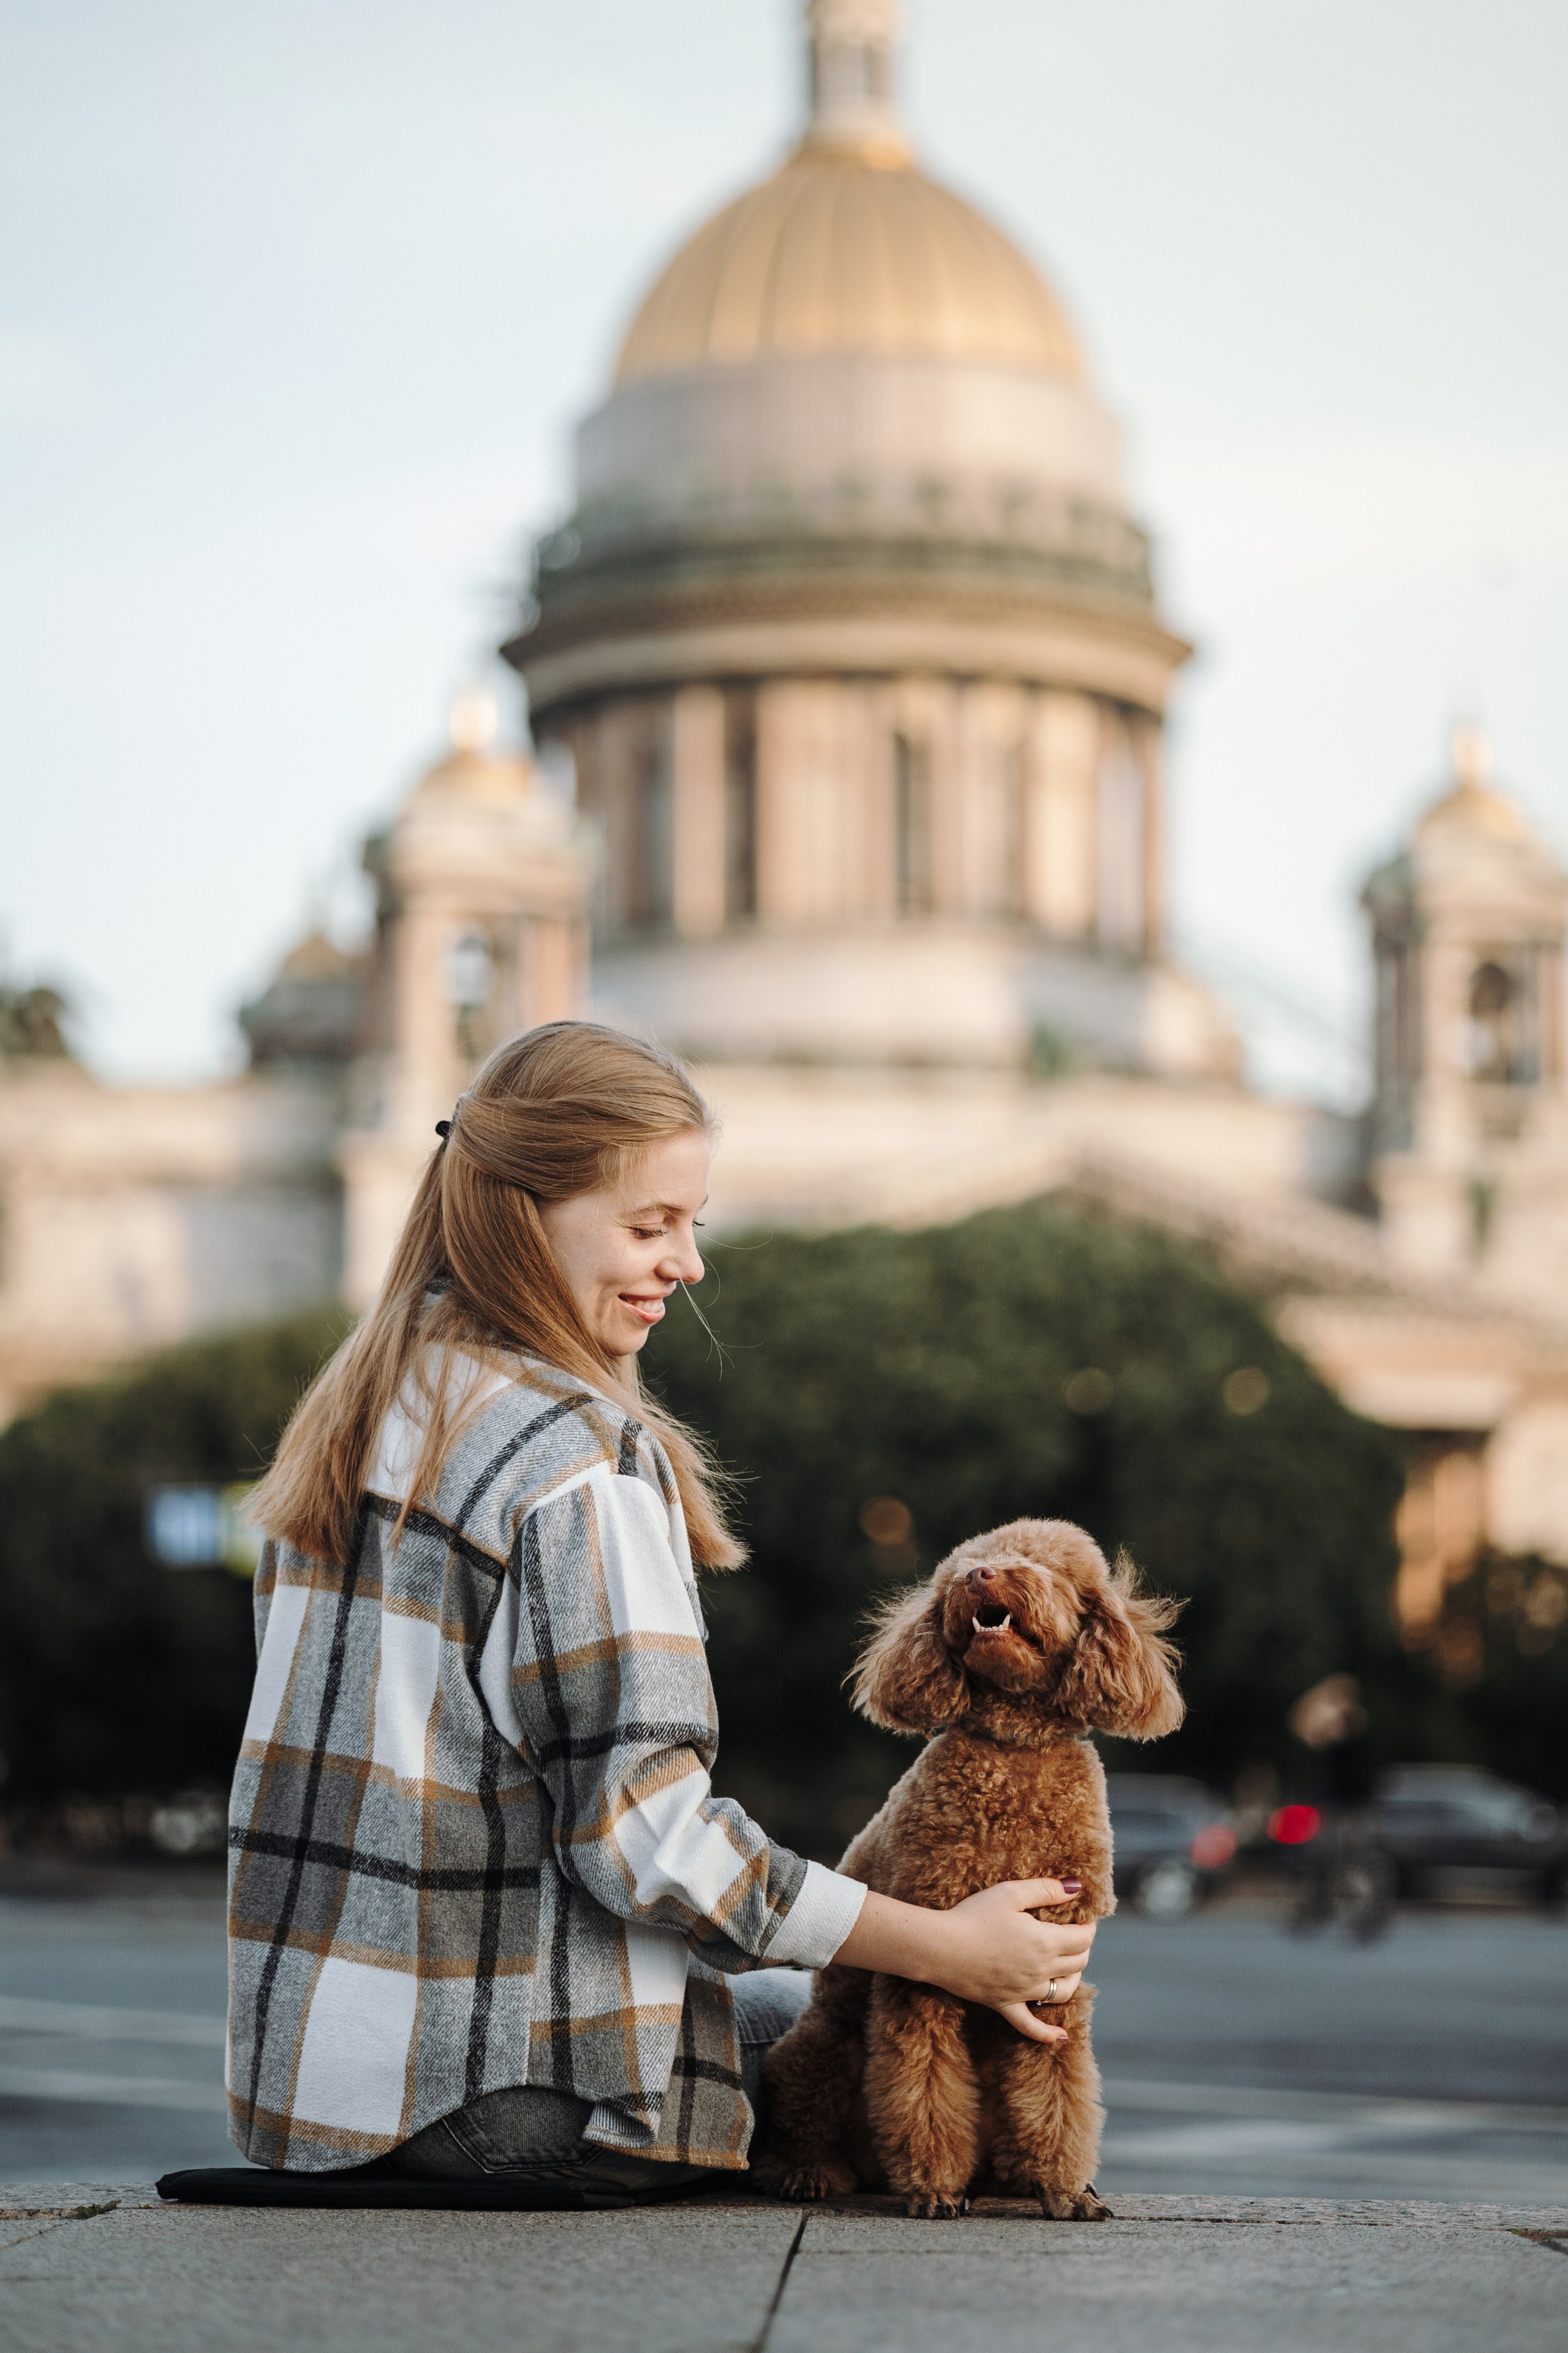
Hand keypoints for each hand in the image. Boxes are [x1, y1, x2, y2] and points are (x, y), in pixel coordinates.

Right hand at [926, 1880, 1094, 2042]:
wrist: (940, 1947)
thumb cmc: (973, 1915)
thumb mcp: (1010, 1893)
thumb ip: (1045, 1889)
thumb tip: (1076, 1886)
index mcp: (1044, 1942)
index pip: (1082, 1939)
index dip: (1088, 1928)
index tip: (1084, 1919)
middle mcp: (1040, 1971)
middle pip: (1077, 1964)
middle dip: (1082, 1949)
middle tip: (1075, 1936)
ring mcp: (1023, 1991)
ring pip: (1062, 1992)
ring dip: (1073, 1980)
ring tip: (1071, 1969)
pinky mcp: (1005, 2004)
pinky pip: (1030, 2026)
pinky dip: (1048, 2034)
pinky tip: (1061, 2038)